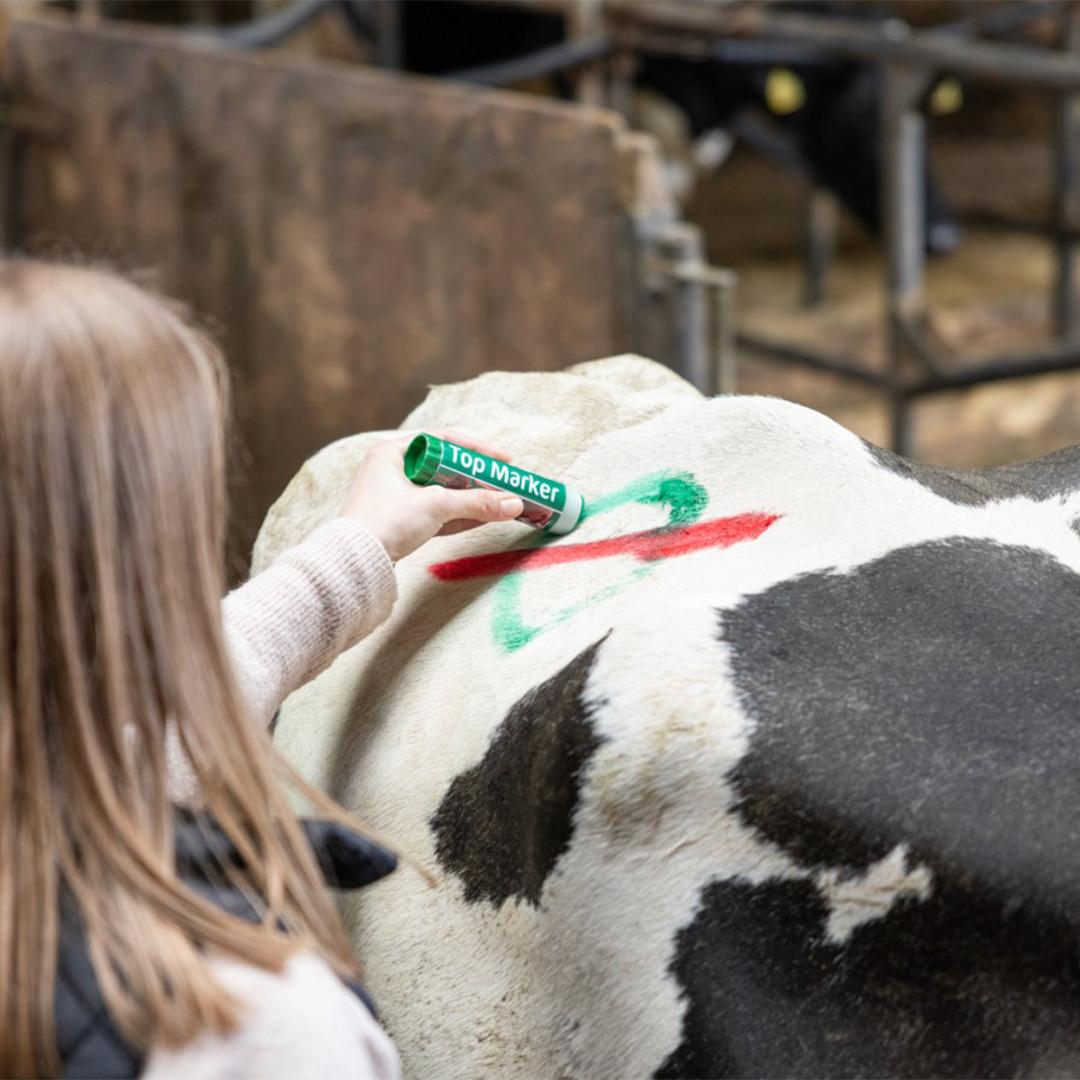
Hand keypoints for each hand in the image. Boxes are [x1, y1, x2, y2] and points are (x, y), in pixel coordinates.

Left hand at [339, 429, 524, 561]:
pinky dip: (458, 516)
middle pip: (444, 468)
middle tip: (502, 483)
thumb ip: (476, 502)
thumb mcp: (435, 505)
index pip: (443, 441)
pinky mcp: (399, 522)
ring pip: (441, 493)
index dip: (475, 450)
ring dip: (470, 499)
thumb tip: (514, 503)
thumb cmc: (384, 522)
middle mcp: (391, 470)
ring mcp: (394, 498)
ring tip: (499, 503)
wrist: (355, 563)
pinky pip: (435, 513)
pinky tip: (483, 519)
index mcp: (391, 453)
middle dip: (476, 478)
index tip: (502, 460)